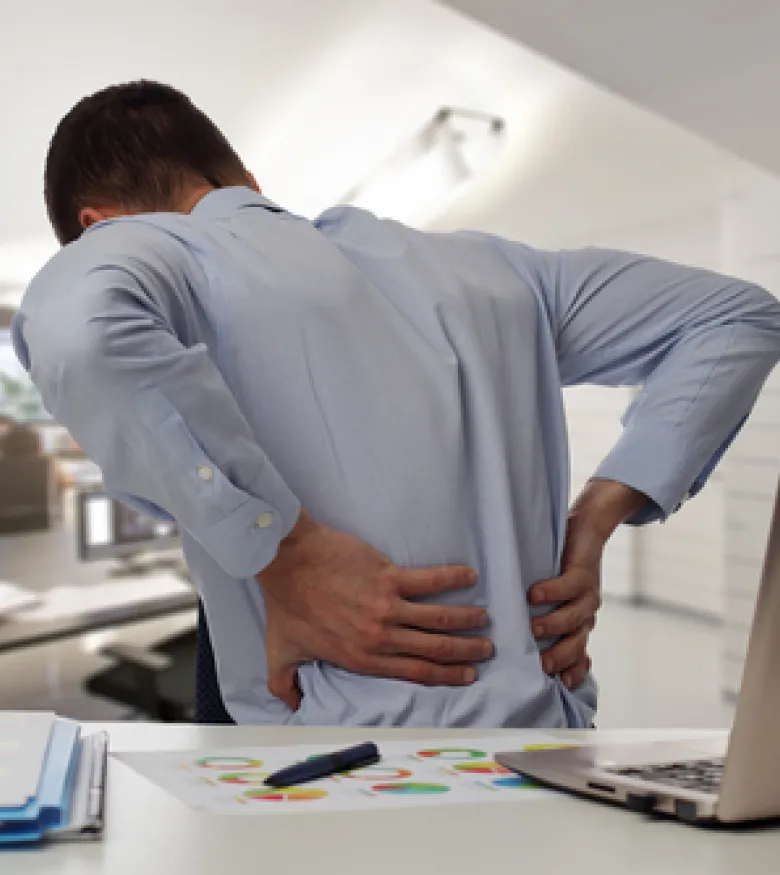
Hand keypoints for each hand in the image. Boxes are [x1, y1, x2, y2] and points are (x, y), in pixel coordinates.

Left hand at [258, 511, 493, 709]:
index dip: (444, 676)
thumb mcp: (281, 653)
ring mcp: (387, 607)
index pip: (414, 672)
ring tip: (484, 619)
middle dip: (464, 652)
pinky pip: (429, 580)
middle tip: (485, 650)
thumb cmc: (285, 603)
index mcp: (361, 658)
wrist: (286, 561)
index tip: (466, 675)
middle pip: (434, 649)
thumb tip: (292, 707)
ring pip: (438, 619)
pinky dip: (452, 579)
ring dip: (466, 620)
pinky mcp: (388, 577)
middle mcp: (380, 638)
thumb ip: (286, 685)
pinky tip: (469, 576)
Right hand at [527, 518, 601, 689]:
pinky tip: (534, 594)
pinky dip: (552, 591)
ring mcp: (587, 595)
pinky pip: (569, 586)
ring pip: (574, 617)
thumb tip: (506, 638)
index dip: (572, 671)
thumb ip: (538, 618)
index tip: (557, 683)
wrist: (587, 532)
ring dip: (554, 624)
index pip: (578, 657)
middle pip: (577, 643)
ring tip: (533, 627)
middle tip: (541, 664)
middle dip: (561, 656)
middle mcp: (585, 615)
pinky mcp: (583, 574)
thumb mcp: (554, 598)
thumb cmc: (561, 567)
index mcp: (578, 626)